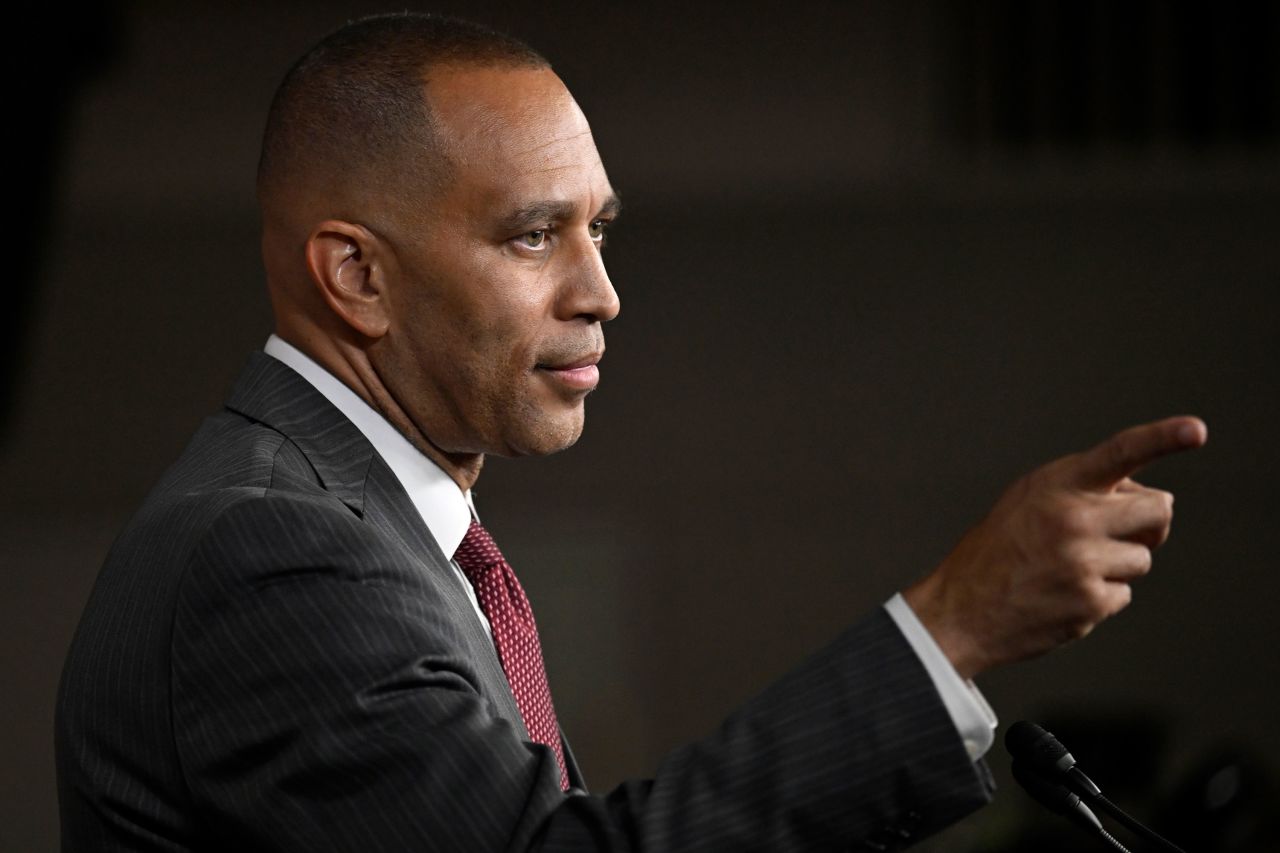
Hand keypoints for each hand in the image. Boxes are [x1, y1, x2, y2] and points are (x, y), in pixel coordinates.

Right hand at [904, 416, 1207, 678]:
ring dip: (1118, 565)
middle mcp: (1074, 518)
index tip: (1196, 430)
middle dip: (1149, 523)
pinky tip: (1063, 595)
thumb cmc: (998, 549)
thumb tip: (1149, 500)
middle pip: (1160, 510)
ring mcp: (1085, 561)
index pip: (1120, 452)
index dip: (1162, 437)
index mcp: (1057, 484)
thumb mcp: (1028, 499)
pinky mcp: (1091, 601)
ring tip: (1071, 569)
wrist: (961, 608)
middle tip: (1121, 533)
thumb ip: (1082, 489)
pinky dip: (1101, 596)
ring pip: (1143, 557)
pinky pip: (1124, 594)